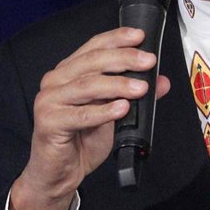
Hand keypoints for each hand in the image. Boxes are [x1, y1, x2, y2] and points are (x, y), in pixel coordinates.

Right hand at [9, 27, 171, 209]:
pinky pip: (80, 114)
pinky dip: (103, 111)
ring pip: (87, 86)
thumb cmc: (81, 140)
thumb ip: (133, 95)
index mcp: (68, 72)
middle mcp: (55, 81)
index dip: (117, 39)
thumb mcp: (114, 114)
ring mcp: (49, 101)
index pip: (93, 47)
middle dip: (123, 59)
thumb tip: (161, 81)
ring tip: (141, 87)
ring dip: (118, 84)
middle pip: (91, 62)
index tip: (140, 36)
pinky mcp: (48, 122)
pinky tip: (121, 108)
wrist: (59, 173)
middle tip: (148, 61)